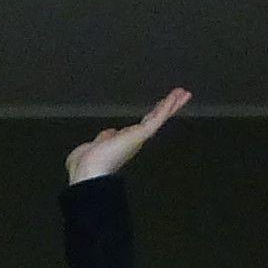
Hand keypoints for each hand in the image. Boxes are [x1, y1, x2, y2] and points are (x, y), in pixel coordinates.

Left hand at [65, 87, 190, 183]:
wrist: (87, 173)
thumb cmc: (84, 165)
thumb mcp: (94, 146)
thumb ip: (104, 138)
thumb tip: (109, 133)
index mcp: (122, 143)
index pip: (140, 126)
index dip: (150, 116)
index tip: (158, 108)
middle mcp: (133, 141)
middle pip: (153, 120)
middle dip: (166, 108)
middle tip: (179, 97)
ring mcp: (138, 138)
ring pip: (158, 118)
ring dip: (171, 104)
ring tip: (184, 93)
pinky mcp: (141, 134)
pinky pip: (157, 118)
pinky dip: (168, 106)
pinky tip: (177, 96)